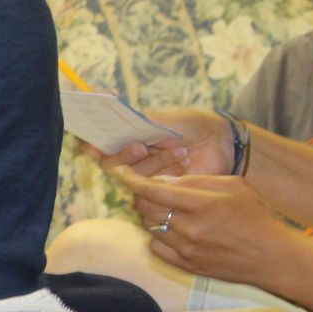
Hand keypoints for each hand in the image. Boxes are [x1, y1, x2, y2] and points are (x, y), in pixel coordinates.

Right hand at [90, 106, 231, 179]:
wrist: (220, 139)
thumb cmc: (188, 124)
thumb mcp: (157, 120)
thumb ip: (127, 128)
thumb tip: (96, 138)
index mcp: (125, 138)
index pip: (98, 146)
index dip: (92, 147)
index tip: (94, 148)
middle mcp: (131, 159)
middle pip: (110, 165)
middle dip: (125, 156)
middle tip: (142, 147)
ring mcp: (145, 176)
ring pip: (133, 178)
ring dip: (156, 162)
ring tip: (180, 150)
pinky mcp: (160, 191)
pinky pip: (152, 189)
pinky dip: (169, 172)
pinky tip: (184, 160)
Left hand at [117, 167, 299, 289]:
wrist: (272, 257)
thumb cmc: (255, 215)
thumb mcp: (232, 186)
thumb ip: (195, 181)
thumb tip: (161, 181)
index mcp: (202, 204)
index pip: (153, 190)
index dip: (132, 179)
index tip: (119, 172)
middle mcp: (189, 228)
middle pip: (144, 208)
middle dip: (143, 196)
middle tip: (154, 192)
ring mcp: (186, 249)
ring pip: (149, 226)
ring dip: (153, 215)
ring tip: (172, 211)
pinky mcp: (185, 265)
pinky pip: (156, 246)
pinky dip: (158, 236)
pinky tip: (175, 230)